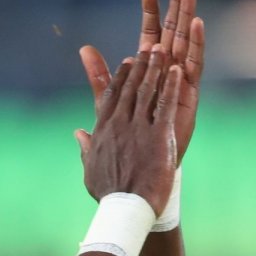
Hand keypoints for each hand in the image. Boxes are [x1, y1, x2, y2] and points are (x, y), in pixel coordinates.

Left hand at [75, 0, 204, 165]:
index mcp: (147, 77)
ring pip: (185, 43)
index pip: (148, 37)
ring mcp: (178, 86)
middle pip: (171, 33)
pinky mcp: (188, 97)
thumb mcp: (107, 107)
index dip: (149, 14)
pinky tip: (198, 22)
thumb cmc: (124, 148)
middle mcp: (165, 78)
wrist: (138, 182)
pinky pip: (194, 66)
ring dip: (188, 15)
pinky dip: (196, 44)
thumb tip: (83, 50)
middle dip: (175, 6)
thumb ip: (99, 79)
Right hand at [79, 46, 181, 214]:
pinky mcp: (159, 136)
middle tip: (149, 48)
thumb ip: (86, 147)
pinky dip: (171, 86)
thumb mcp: (91, 169)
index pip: (111, 96)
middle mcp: (120, 124)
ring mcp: (139, 129)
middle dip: (140, 65)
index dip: (120, 77)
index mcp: (103, 131)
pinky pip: (165, 105)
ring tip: (163, 51)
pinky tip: (177, 71)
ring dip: (155, 68)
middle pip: (130, 88)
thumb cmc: (109, 193)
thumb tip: (78, 133)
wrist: (126, 207)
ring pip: (147, 91)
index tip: (127, 62)